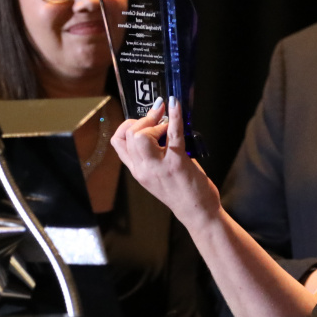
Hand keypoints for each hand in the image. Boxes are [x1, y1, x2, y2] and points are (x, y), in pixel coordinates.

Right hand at [111, 98, 219, 227]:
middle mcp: (144, 169)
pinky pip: (173, 134)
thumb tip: (156, 129)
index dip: (128, 126)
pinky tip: (175, 104)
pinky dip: (175, 116)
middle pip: (129, 136)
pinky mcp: (178, 162)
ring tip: (167, 124)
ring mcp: (159, 166)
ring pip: (141, 136)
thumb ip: (151, 157)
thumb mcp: (156, 176)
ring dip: (155, 123)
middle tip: (159, 118)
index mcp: (137, 171)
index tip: (143, 122)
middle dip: (144, 120)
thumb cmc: (180, 192)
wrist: (197, 212)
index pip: (119, 143)